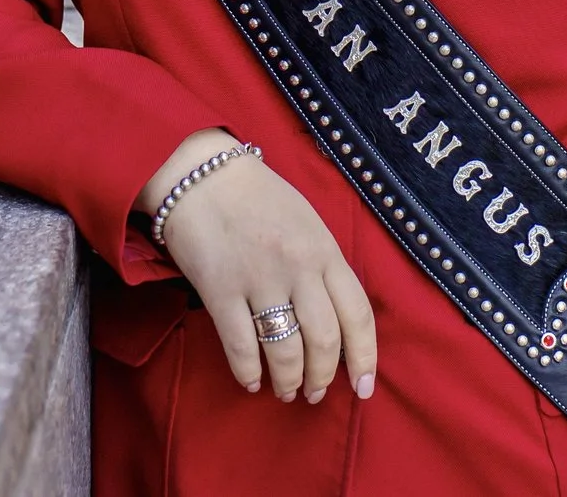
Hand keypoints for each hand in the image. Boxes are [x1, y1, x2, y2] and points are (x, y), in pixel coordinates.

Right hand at [142, 130, 377, 404]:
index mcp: (325, 250)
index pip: (358, 314)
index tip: (362, 387)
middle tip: (315, 393)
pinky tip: (251, 381)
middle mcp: (298, 267)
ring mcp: (259, 279)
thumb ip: (325, 265)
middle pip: (324, 340)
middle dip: (322, 377)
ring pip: (285, 350)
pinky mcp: (220, 290)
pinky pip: (240, 347)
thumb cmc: (258, 197)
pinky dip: (249, 373)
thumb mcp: (308, 222)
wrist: (201, 173)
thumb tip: (338, 320)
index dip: (364, 358)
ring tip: (286, 391)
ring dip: (288, 381)